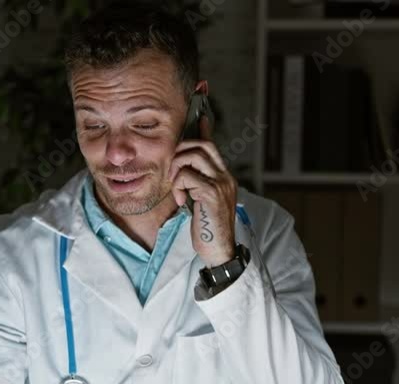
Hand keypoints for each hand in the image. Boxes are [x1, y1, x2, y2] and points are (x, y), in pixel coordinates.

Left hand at [169, 115, 237, 266]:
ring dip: (177, 169)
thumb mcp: (202, 202)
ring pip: (193, 156)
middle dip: (181, 150)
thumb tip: (185, 174)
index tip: (200, 117)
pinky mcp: (212, 194)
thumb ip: (197, 185)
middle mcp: (225, 177)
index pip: (213, 146)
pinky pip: (187, 176)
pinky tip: (181, 202)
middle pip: (203, 144)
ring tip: (177, 188)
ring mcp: (221, 184)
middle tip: (173, 171)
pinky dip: (178, 186)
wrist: (219, 251)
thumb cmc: (208, 229)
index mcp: (223, 177)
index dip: (204, 130)